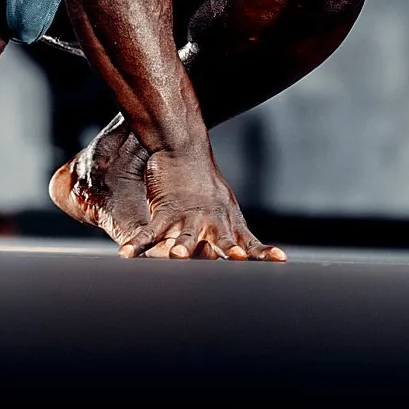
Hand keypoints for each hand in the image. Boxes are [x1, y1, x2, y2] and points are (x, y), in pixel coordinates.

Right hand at [120, 148, 284, 260]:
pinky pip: (150, 231)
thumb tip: (237, 254)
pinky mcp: (164, 210)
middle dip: (228, 251)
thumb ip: (231, 231)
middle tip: (236, 259)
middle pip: (222, 241)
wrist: (183, 149)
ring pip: (185, 235)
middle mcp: (212, 221)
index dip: (264, 252)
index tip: (280, 259)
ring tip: (175, 256)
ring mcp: (187, 216)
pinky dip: (138, 244)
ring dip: (181, 247)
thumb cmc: (204, 182)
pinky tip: (127, 255)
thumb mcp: (225, 206)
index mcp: (229, 222)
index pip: (250, 242)